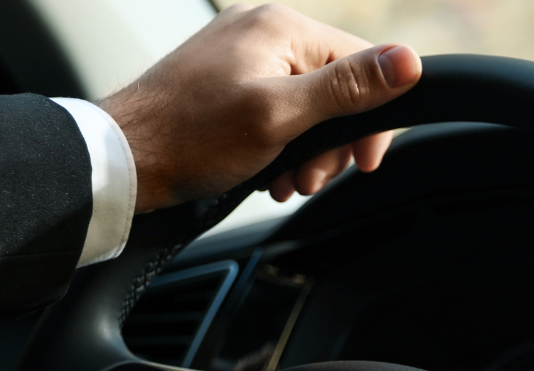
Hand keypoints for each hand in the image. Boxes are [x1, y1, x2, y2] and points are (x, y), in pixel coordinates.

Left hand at [98, 3, 422, 212]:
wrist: (125, 159)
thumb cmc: (192, 138)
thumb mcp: (280, 116)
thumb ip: (347, 88)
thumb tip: (408, 62)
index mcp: (282, 27)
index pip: (363, 64)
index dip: (371, 120)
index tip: (362, 162)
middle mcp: (264, 30)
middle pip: (337, 88)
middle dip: (332, 143)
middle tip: (309, 178)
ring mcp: (245, 54)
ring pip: (310, 105)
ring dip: (307, 151)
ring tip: (284, 179)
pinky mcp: (229, 79)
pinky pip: (279, 108)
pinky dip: (282, 145)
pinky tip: (267, 170)